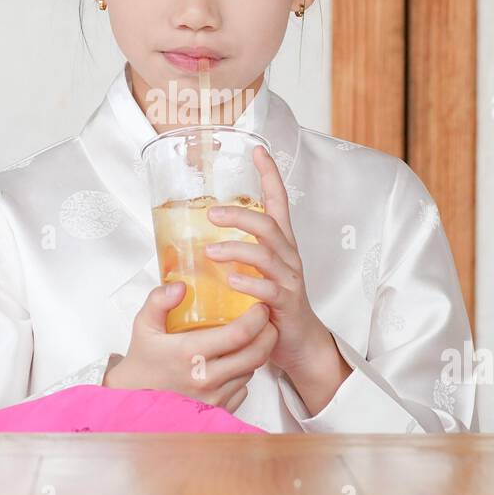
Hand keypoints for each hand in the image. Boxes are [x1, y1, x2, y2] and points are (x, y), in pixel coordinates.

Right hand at [104, 281, 277, 413]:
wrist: (133, 400)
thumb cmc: (142, 361)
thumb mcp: (144, 326)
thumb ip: (159, 301)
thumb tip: (181, 286)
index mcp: (190, 353)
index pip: (239, 334)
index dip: (257, 318)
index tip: (261, 306)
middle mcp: (206, 378)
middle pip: (256, 355)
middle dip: (269, 334)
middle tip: (267, 320)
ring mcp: (214, 398)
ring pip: (251, 371)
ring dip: (255, 354)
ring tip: (249, 339)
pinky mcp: (218, 412)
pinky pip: (243, 389)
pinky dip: (243, 374)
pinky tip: (233, 363)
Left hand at [203, 145, 338, 383]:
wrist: (298, 343)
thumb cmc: (271, 304)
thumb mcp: (255, 271)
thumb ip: (234, 254)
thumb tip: (194, 240)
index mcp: (280, 245)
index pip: (278, 203)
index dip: (270, 176)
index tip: (258, 151)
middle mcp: (287, 256)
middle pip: (269, 225)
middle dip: (240, 216)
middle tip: (211, 214)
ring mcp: (289, 279)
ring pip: (267, 255)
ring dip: (237, 250)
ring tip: (211, 252)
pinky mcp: (286, 304)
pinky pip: (269, 290)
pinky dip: (249, 284)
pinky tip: (232, 281)